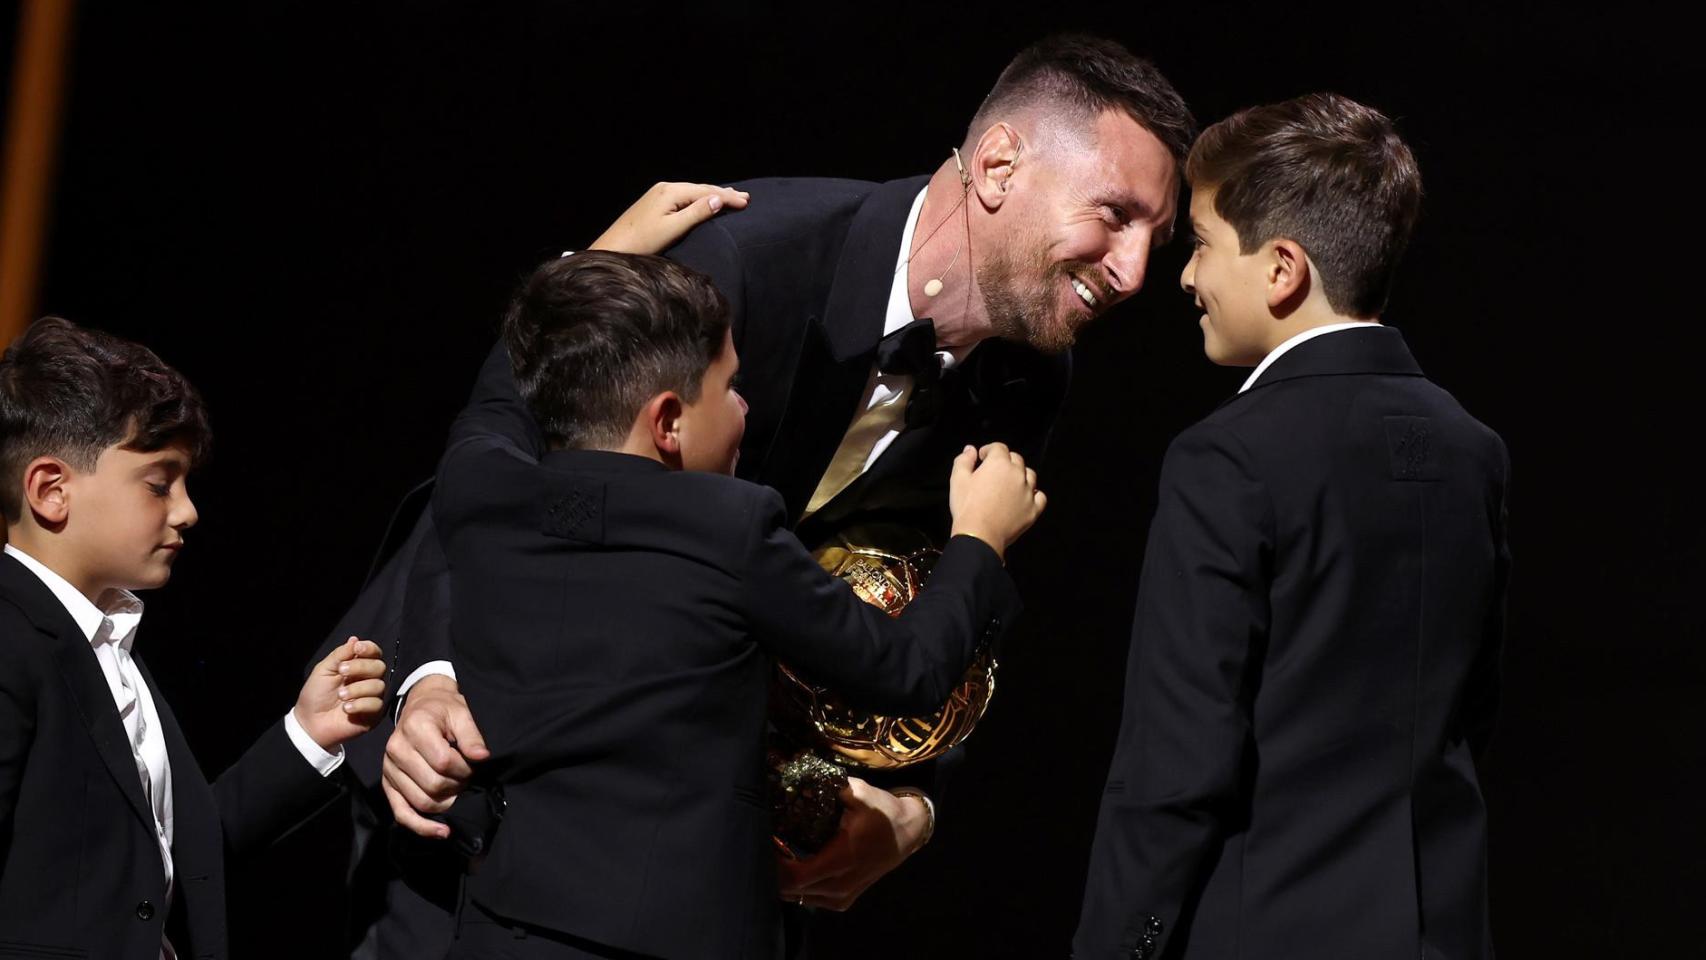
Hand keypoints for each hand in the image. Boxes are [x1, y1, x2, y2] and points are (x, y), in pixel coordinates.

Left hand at [293, 637, 386, 750]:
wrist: (310, 723)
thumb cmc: (315, 695)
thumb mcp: (324, 670)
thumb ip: (340, 655)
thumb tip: (355, 639)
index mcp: (358, 667)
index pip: (374, 653)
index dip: (369, 649)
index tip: (357, 649)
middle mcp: (368, 680)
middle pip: (379, 667)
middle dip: (360, 667)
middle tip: (341, 672)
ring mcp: (372, 697)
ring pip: (379, 686)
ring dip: (358, 689)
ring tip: (341, 696)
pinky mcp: (374, 715)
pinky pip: (377, 704)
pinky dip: (360, 704)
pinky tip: (346, 708)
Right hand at [381, 674, 489, 838]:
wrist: (421, 707)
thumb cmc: (443, 710)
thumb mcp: (461, 713)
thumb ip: (472, 735)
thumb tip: (481, 757)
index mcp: (415, 728)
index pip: (443, 762)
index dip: (464, 768)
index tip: (473, 764)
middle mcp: (396, 749)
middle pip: (432, 785)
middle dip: (458, 786)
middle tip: (468, 778)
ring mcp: (389, 769)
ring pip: (420, 802)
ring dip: (446, 804)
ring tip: (459, 792)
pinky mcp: (388, 784)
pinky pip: (402, 813)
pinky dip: (422, 827)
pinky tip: (442, 831)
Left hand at [587, 181, 750, 254]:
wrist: (613, 248)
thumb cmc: (642, 242)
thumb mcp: (673, 229)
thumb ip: (696, 213)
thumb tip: (717, 199)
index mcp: (670, 191)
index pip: (706, 191)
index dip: (727, 197)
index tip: (746, 202)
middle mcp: (664, 188)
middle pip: (700, 189)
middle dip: (722, 193)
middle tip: (744, 197)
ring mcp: (658, 194)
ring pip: (692, 192)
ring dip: (712, 195)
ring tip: (730, 197)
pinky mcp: (654, 203)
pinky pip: (683, 197)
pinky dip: (699, 199)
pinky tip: (704, 202)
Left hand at [776, 778, 930, 910]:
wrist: (908, 832)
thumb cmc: (883, 811)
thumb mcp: (858, 792)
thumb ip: (827, 787)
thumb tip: (797, 779)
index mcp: (843, 860)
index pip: (796, 877)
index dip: (774, 865)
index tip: (764, 842)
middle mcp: (841, 886)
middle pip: (790, 890)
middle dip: (772, 869)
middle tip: (764, 844)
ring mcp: (842, 897)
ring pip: (797, 897)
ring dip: (782, 878)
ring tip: (775, 852)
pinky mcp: (843, 901)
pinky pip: (809, 899)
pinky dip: (796, 885)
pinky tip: (792, 863)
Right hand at [947, 443, 1047, 558]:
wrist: (979, 535)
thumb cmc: (967, 507)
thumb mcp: (958, 480)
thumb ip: (964, 460)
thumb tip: (970, 449)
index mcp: (999, 463)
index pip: (999, 447)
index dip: (989, 450)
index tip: (982, 458)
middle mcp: (1017, 474)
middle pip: (1016, 459)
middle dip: (1005, 461)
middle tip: (994, 472)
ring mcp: (1028, 492)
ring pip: (1030, 475)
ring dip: (1021, 475)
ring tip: (1009, 484)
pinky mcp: (1033, 509)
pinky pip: (1040, 496)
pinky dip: (1034, 494)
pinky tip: (1024, 497)